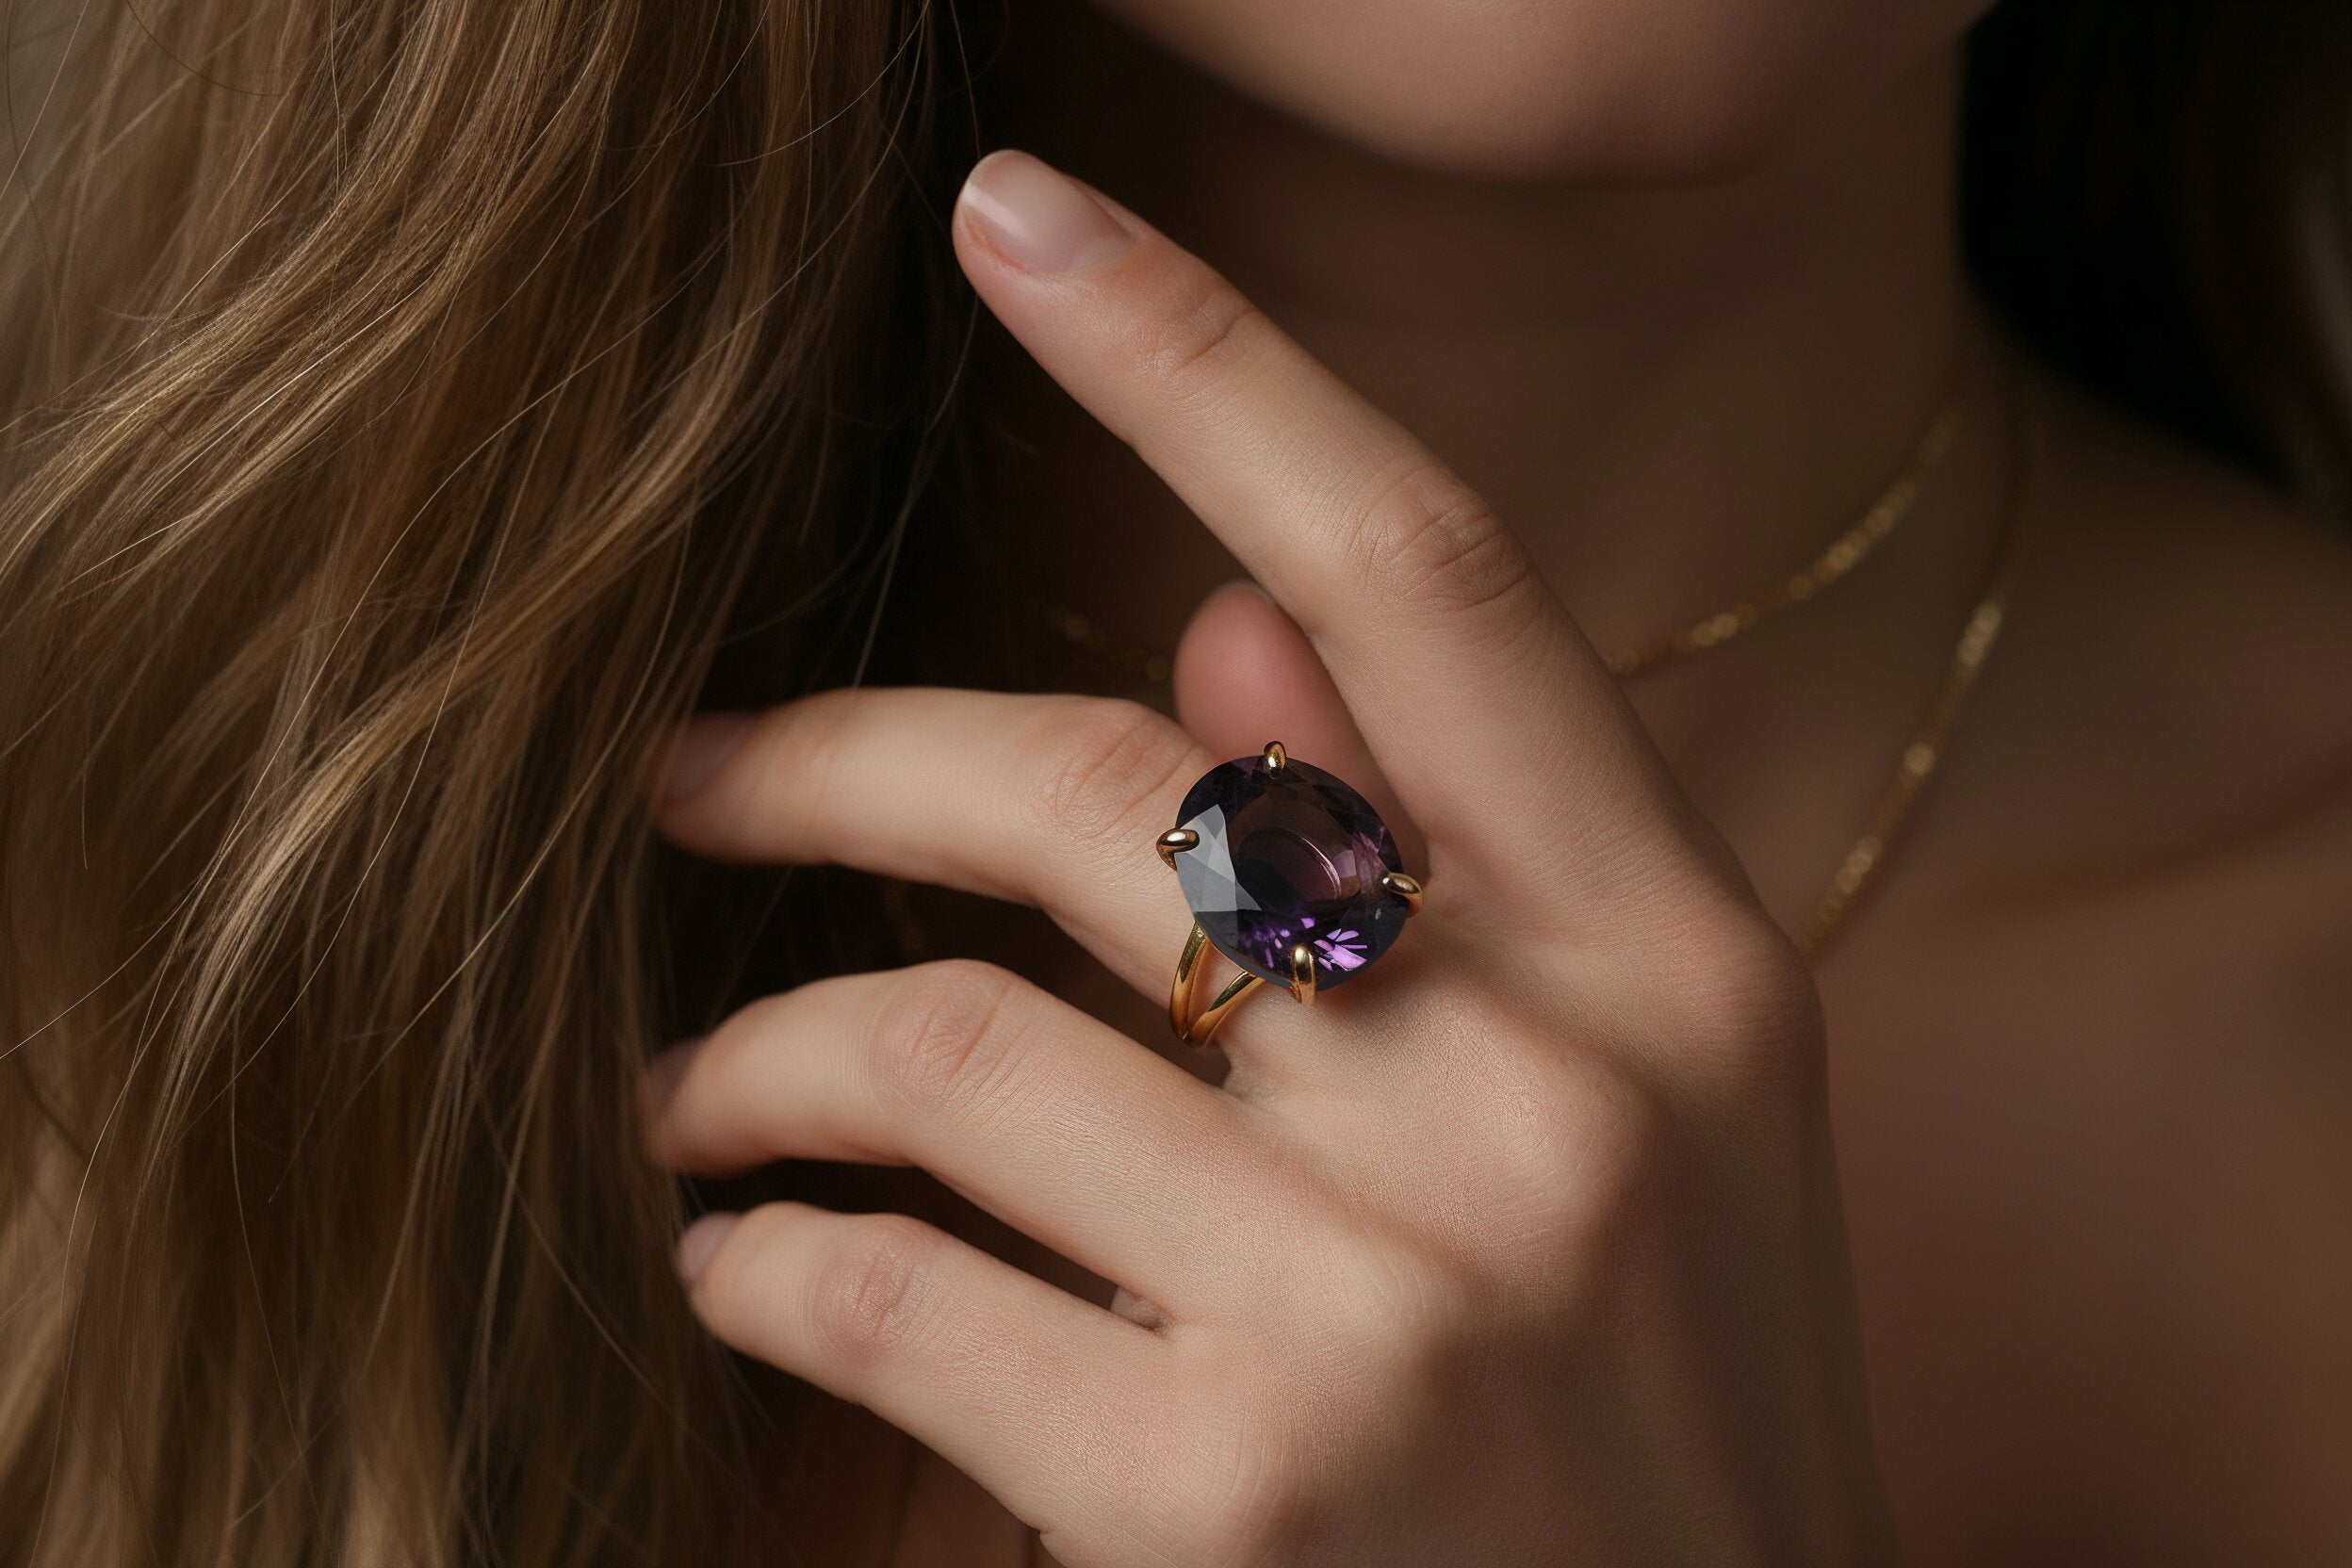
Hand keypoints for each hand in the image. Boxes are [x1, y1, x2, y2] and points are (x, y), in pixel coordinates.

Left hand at [648, 150, 1893, 1566]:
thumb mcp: (1652, 1129)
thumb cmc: (1667, 1435)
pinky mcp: (1223, 1494)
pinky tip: (744, 1267)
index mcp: (1681, 969)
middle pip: (1119, 775)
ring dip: (755, 1053)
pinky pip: (880, 1282)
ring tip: (686, 1097)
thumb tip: (1228, 625)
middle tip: (682, 774)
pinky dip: (760, 1257)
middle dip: (841, 751)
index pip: (1433, 574)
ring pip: (946, 1033)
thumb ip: (1460, 866)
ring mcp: (1393, 1303)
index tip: (1023, 214)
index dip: (1215, 357)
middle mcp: (1550, 1098)